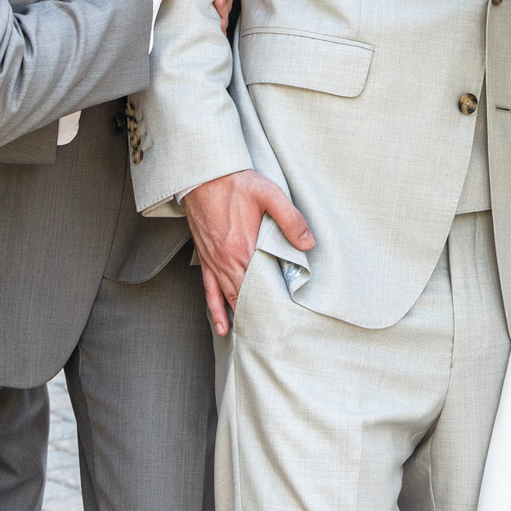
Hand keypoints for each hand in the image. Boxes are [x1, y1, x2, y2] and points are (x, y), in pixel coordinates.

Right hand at [181, 170, 314, 334]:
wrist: (202, 175)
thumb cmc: (235, 182)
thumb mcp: (269, 194)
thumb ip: (290, 218)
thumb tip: (308, 244)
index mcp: (245, 248)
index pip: (265, 283)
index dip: (278, 300)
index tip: (291, 314)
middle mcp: (228, 261)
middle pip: (248, 296)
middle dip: (263, 314)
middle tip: (278, 332)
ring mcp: (215, 263)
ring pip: (230, 298)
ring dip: (243, 316)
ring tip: (257, 335)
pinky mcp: (205, 259)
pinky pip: (209, 291)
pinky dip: (216, 311)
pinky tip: (222, 326)